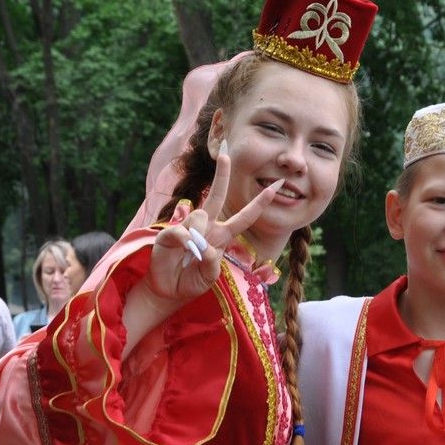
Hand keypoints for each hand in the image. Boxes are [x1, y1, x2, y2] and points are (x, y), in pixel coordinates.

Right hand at [144, 140, 282, 304]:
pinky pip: (183, 232)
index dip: (260, 203)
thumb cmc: (191, 282)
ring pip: (201, 217)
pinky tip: (183, 252)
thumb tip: (202, 243)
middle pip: (217, 195)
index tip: (276, 187)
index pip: (244, 217)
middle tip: (225, 153)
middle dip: (222, 174)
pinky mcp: (169, 233)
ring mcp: (188, 228)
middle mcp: (206, 227)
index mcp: (221, 235)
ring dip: (201, 238)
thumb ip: (212, 262)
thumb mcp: (209, 276)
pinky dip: (186, 243)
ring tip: (192, 257)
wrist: (168, 291)